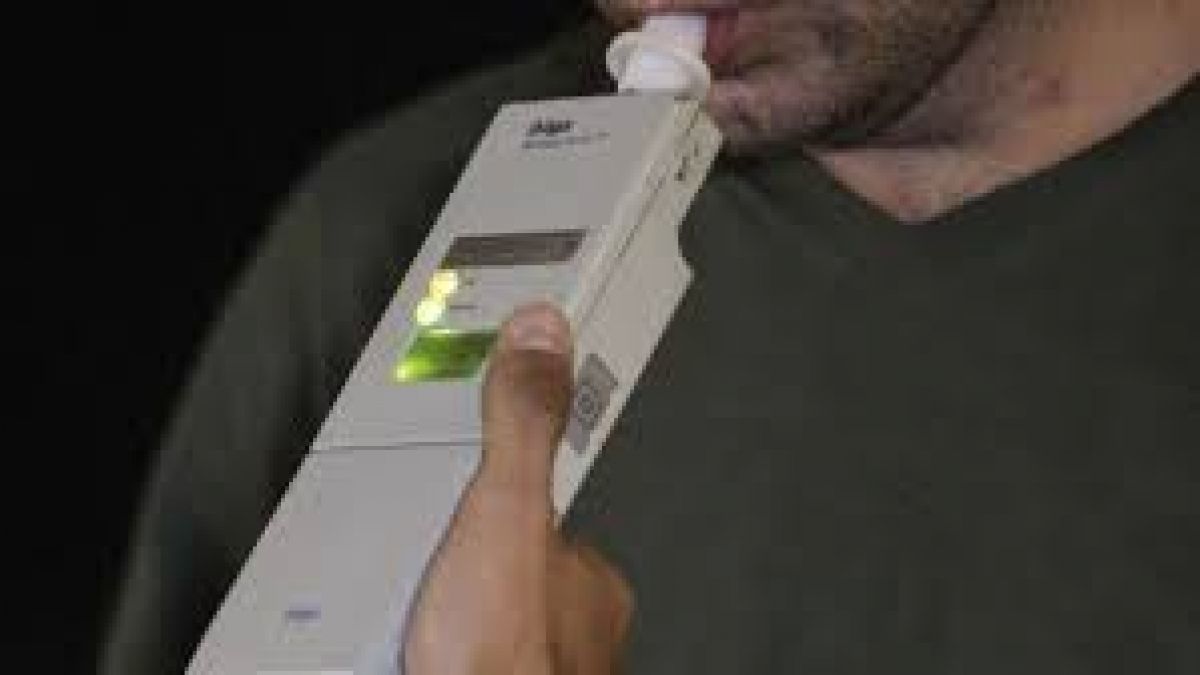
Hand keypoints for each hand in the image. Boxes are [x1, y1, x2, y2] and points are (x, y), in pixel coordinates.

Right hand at [403, 303, 633, 674]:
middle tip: (416, 571)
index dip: (483, 495)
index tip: (452, 502)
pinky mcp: (484, 672)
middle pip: (495, 556)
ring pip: (471, 605)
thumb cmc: (501, 659)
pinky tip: (404, 646)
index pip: (533, 507)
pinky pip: (449, 645)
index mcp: (585, 572)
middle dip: (450, 557)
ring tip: (403, 612)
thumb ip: (523, 423)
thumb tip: (546, 335)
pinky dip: (425, 642)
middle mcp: (570, 623)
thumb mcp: (507, 511)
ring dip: (433, 603)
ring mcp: (531, 659)